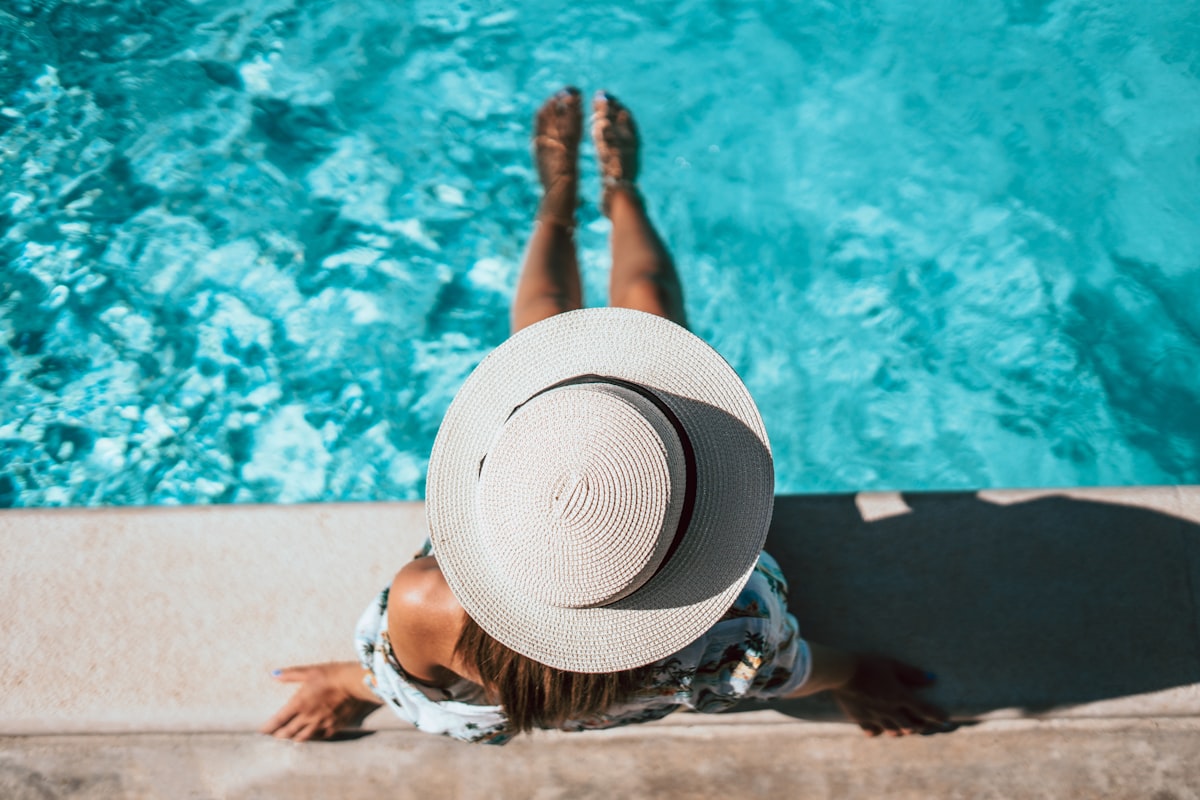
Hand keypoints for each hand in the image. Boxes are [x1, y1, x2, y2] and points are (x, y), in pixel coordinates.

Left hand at [260, 662, 381, 741]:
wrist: (355, 683)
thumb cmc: (332, 674)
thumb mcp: (310, 671)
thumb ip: (290, 674)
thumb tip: (274, 674)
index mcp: (299, 703)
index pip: (278, 720)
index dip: (267, 728)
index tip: (261, 731)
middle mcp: (308, 717)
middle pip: (288, 733)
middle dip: (278, 735)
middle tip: (274, 736)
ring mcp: (321, 724)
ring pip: (302, 738)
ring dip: (293, 738)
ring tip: (289, 738)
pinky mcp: (334, 726)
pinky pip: (320, 737)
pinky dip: (312, 737)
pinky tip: (311, 736)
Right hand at [831, 656, 948, 736]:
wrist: (839, 672)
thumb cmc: (867, 663)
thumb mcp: (891, 664)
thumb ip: (911, 673)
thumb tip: (932, 679)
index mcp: (899, 696)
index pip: (924, 710)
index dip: (937, 715)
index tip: (945, 719)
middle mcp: (889, 710)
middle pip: (911, 725)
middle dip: (920, 726)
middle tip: (924, 724)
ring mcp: (875, 717)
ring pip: (894, 731)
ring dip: (902, 730)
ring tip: (905, 727)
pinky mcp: (860, 719)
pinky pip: (873, 731)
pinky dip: (879, 731)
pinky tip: (880, 729)